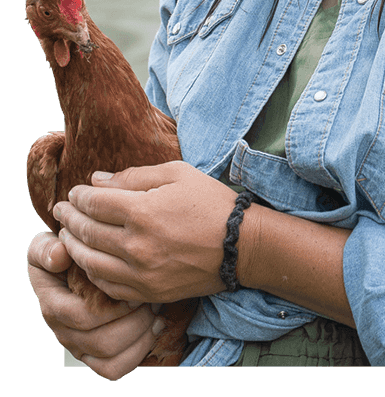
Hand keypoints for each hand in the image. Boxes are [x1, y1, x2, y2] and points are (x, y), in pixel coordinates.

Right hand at [27, 230, 162, 379]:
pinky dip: (138, 352)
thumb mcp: (47, 246)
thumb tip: (59, 256)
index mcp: (53, 306)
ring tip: (154, 311)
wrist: (74, 264)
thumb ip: (46, 249)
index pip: (81, 317)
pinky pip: (116, 368)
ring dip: (140, 336)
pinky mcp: (94, 355)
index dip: (109, 307)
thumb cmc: (65, 253)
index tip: (129, 289)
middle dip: (133, 322)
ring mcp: (80, 346)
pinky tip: (154, 326)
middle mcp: (64, 332)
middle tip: (151, 299)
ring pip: (112, 359)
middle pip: (102, 342)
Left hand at [52, 160, 236, 304]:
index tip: (74, 192)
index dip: (79, 196)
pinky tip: (88, 261)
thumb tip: (98, 180)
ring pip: (90, 263)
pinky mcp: (148, 293)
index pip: (94, 203)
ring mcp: (141, 274)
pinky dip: (91, 273)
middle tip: (61, 211)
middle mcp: (136, 245)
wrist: (241, 245)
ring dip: (73, 247)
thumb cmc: (211, 202)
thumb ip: (134, 176)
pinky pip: (107, 286)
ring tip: (66, 235)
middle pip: (87, 232)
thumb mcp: (177, 174)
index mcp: (143, 211)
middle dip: (69, 219)